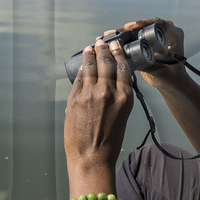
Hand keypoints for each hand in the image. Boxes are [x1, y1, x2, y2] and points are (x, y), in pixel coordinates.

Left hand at [64, 36, 134, 172]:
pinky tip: (82, 66)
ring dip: (90, 55)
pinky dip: (81, 71)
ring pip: (90, 67)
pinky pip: (79, 80)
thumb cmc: (109, 142)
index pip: (122, 67)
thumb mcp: (122, 116)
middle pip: (105, 63)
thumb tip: (109, 82)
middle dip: (102, 49)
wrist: (92, 157)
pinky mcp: (75, 100)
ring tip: (90, 48)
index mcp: (124, 97)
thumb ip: (117, 97)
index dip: (118, 54)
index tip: (115, 45)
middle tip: (100, 42)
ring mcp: (90, 95)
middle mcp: (108, 92)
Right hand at [110, 17, 185, 87]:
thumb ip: (146, 64)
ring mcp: (157, 35)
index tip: (130, 26)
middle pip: (145, 25)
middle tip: (116, 31)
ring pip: (139, 30)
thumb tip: (129, 58)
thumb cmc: (172, 77)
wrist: (171, 81)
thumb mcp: (160, 71)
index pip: (158, 23)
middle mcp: (166, 31)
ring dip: (125, 32)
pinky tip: (114, 38)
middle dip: (129, 29)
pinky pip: (137, 35)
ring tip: (111, 34)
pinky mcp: (149, 39)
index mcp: (175, 35)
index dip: (143, 23)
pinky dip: (126, 37)